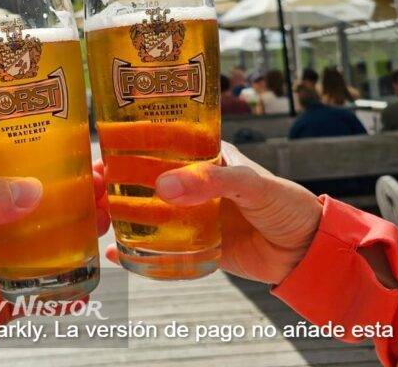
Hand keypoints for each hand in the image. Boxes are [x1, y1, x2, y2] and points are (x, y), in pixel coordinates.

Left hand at [0, 162, 109, 366]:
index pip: (12, 165)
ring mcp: (3, 263)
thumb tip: (32, 189)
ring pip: (51, 243)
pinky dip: (68, 288)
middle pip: (41, 203)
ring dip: (79, 235)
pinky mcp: (10, 299)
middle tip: (104, 187)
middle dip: (74, 194)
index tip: (79, 147)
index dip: (45, 154)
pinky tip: (83, 286)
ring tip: (103, 225)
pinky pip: (47, 290)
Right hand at [105, 142, 320, 285]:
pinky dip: (135, 249)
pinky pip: (158, 245)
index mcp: (204, 156)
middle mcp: (192, 182)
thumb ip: (210, 183)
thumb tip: (163, 188)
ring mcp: (191, 214)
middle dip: (114, 183)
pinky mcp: (193, 244)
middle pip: (144, 178)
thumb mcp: (251, 183)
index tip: (101, 153)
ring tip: (92, 217)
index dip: (129, 147)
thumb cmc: (286, 204)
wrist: (309, 252)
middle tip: (87, 190)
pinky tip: (114, 252)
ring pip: (146, 211)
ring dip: (119, 213)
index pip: (160, 144)